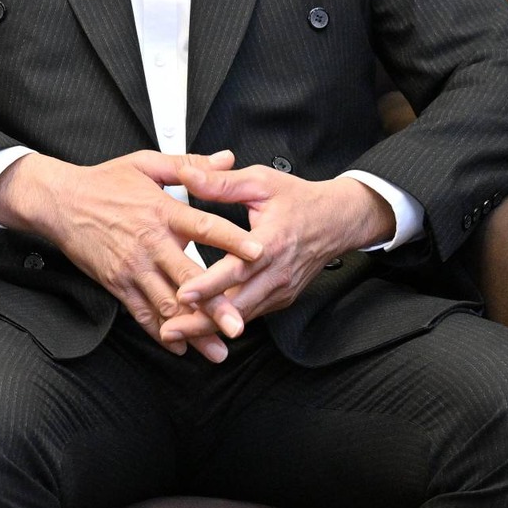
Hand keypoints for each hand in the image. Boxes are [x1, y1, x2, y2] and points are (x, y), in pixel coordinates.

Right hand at [0, 150, 260, 361]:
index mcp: (163, 211)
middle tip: (237, 325)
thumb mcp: (147, 164)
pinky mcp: (117, 283)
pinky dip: (161, 333)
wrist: (59, 202)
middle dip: (214, 305)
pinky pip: (141, 313)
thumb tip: (228, 159)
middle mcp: (150, 243)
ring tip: (217, 350)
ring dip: (193, 329)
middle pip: (188, 277)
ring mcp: (132, 267)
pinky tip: (180, 346)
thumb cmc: (104, 181)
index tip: (258, 254)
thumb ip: (191, 165)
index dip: (232, 240)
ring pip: (167, 303)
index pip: (204, 226)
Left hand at [167, 167, 393, 343]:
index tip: (182, 294)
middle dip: (201, 321)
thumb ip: (221, 182)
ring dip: (209, 327)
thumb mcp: (260, 181)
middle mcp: (277, 273)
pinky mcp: (280, 298)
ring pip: (241, 316)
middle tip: (168, 331)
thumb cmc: (298, 199)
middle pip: (236, 305)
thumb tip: (185, 174)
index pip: (237, 269)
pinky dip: (224, 322)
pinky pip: (250, 313)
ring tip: (175, 334)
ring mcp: (280, 289)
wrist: (338, 221)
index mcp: (271, 243)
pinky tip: (199, 326)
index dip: (209, 284)